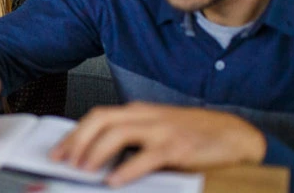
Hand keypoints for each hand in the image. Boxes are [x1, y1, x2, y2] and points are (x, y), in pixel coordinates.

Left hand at [49, 102, 266, 186]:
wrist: (235, 136)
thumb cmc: (195, 136)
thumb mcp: (158, 133)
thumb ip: (132, 142)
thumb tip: (98, 159)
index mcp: (139, 113)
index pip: (97, 116)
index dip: (74, 133)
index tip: (58, 151)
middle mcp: (146, 117)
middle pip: (101, 120)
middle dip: (77, 140)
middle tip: (63, 161)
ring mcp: (162, 129)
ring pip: (118, 134)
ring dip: (95, 152)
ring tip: (83, 169)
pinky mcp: (178, 146)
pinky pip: (146, 157)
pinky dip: (127, 169)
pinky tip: (115, 180)